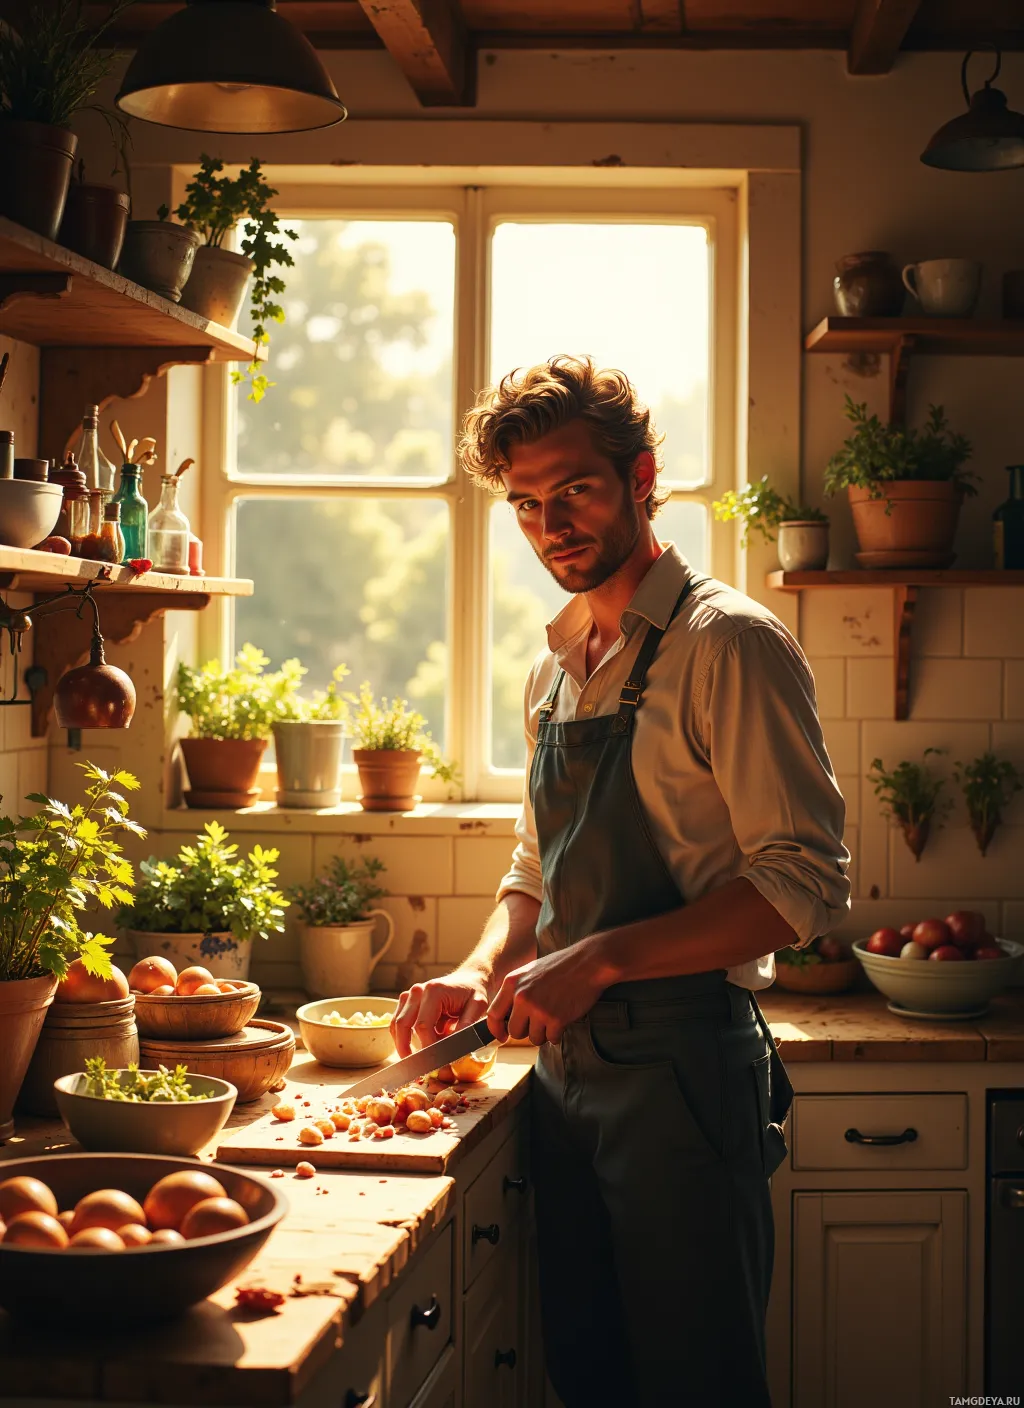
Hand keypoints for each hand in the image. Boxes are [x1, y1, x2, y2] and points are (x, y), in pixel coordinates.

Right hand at [391, 969, 490, 1057]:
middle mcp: (417, 991)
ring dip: (402, 1045)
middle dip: (407, 1049)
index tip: (435, 1063)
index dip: (427, 1047)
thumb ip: (467, 1024)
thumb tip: (455, 1047)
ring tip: (414, 1062)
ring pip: (396, 1025)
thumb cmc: (473, 992)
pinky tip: (413, 1049)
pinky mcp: (406, 1001)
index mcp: (434, 991)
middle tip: (416, 1069)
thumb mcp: (478, 1006)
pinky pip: (397, 1022)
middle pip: (403, 1025)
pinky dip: (401, 1037)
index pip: (423, 1026)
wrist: (468, 979)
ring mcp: (409, 995)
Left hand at [486, 945, 605, 1046]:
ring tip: (553, 1017)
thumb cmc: (561, 966)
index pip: (493, 1014)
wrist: (588, 963)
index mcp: (512, 983)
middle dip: (526, 1031)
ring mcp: (538, 1009)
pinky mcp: (556, 1019)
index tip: (503, 1036)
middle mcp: (521, 997)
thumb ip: (517, 990)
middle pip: (514, 1031)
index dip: (497, 1029)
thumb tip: (508, 1015)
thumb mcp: (530, 971)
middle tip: (539, 1022)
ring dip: (544, 1033)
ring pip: (534, 1038)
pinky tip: (563, 1020)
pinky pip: (551, 1039)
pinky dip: (557, 1034)